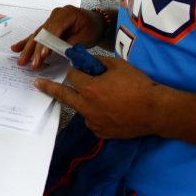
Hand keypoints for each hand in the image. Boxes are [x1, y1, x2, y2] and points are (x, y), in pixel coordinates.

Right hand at [10, 5, 105, 69]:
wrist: (95, 22)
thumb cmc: (92, 28)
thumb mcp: (85, 36)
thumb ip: (71, 43)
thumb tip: (59, 52)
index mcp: (66, 14)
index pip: (53, 29)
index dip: (47, 43)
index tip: (43, 55)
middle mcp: (55, 15)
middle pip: (42, 33)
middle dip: (35, 50)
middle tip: (32, 63)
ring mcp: (50, 20)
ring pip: (37, 35)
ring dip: (28, 49)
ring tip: (21, 61)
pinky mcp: (47, 27)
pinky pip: (36, 35)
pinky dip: (27, 43)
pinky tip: (15, 48)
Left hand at [35, 56, 166, 138]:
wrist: (157, 111)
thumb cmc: (139, 85)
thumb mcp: (118, 66)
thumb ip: (98, 63)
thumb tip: (87, 62)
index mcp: (90, 88)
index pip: (72, 76)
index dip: (75, 71)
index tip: (76, 68)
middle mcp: (87, 106)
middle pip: (63, 95)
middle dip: (49, 88)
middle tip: (37, 84)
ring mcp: (93, 122)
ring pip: (81, 108)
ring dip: (85, 102)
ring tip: (105, 99)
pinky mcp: (101, 132)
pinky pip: (93, 120)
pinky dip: (97, 114)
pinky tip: (111, 110)